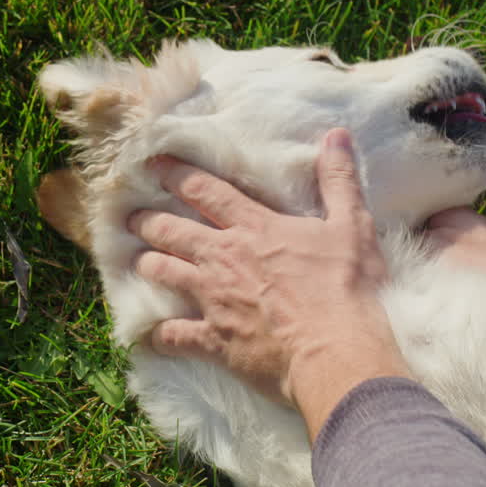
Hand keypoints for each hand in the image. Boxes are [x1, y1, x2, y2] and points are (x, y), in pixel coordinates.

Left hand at [128, 128, 410, 441]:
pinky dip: (160, 335)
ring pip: (163, 272)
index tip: (154, 164)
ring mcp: (213, 299)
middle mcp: (224, 258)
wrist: (335, 351)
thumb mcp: (352, 226)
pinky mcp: (213, 339)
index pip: (205, 191)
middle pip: (171, 230)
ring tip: (138, 261)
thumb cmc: (347, 288)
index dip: (176, 174)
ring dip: (148, 264)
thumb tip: (336, 135)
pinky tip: (151, 334)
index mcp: (254, 228)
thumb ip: (339, 180)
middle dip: (148, 221)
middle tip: (133, 217)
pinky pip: (173, 335)